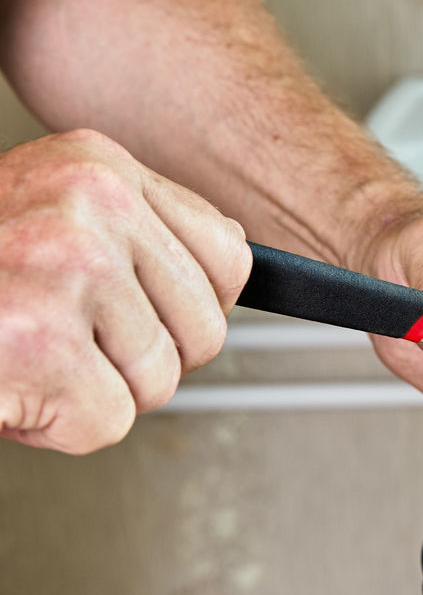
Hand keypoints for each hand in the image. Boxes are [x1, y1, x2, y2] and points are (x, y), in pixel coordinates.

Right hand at [0, 130, 251, 452]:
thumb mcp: (56, 220)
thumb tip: (229, 281)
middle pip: (205, 328)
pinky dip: (60, 428)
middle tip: (66, 342)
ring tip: (29, 357)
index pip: (229, 256)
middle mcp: (91, 202)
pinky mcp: (41, 341)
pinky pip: (112, 421)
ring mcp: (67, 266)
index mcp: (98, 166)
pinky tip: (15, 387)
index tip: (137, 314)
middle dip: (140, 358)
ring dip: (95, 392)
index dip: (189, 307)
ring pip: (160, 381)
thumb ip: (139, 239)